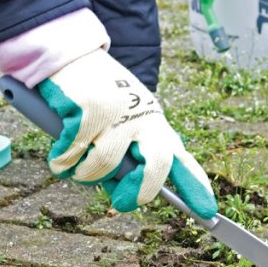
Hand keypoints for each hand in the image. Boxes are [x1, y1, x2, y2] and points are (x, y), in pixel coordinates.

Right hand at [38, 49, 217, 218]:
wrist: (71, 54)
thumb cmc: (97, 94)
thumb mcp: (124, 120)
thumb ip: (129, 153)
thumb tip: (122, 191)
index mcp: (154, 123)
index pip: (181, 157)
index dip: (196, 186)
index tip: (208, 212)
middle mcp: (142, 117)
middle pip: (156, 164)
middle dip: (140, 190)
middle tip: (123, 202)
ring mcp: (118, 113)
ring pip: (105, 164)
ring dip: (84, 174)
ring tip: (72, 168)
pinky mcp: (90, 108)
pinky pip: (74, 152)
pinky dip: (63, 160)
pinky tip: (59, 155)